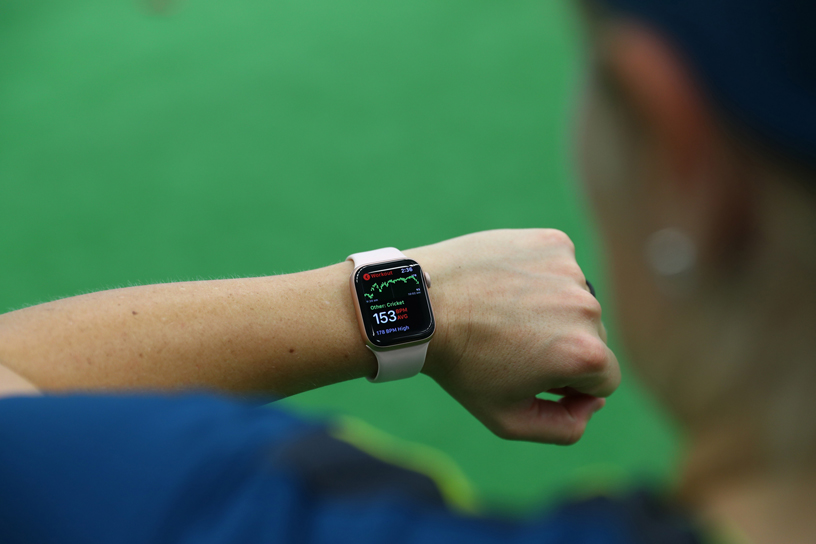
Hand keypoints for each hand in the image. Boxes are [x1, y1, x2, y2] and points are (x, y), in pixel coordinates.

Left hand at [406, 229, 619, 444]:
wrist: (421, 304)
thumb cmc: (461, 365)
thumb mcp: (508, 419)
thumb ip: (564, 428)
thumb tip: (593, 403)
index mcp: (585, 354)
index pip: (604, 378)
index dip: (571, 386)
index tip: (533, 378)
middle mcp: (586, 307)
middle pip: (593, 338)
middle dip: (562, 347)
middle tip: (511, 345)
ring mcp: (569, 270)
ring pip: (575, 301)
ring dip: (551, 311)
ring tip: (504, 315)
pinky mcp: (552, 242)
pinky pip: (559, 269)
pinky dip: (540, 278)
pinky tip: (504, 287)